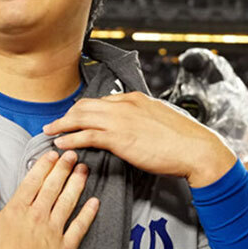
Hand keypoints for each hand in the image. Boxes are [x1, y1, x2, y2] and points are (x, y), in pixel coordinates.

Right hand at [0, 150, 99, 248]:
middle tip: (72, 155)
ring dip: (77, 183)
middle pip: (53, 187)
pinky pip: (79, 228)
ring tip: (83, 170)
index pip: (33, 181)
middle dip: (63, 168)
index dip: (44, 165)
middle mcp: (37, 216)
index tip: (52, 155)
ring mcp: (53, 232)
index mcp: (16, 210)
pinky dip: (88, 214)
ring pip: (68, 202)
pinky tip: (95, 202)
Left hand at [43, 92, 235, 187]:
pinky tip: (61, 144)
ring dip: (62, 125)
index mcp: (135, 99)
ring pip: (81, 118)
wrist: (197, 149)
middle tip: (55, 124)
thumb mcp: (160, 119)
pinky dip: (70, 139)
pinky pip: (86, 135)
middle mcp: (124, 105)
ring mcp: (120, 120)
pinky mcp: (119, 138)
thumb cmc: (184, 139)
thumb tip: (134, 127)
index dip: (83, 110)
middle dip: (67, 115)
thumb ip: (143, 119)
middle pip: (85, 106)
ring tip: (49, 133)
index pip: (101, 101)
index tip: (73, 117)